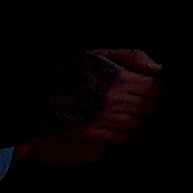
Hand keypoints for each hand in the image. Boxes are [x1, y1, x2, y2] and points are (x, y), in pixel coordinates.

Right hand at [19, 47, 164, 165]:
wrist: (34, 90)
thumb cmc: (72, 69)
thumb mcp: (101, 54)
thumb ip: (133, 57)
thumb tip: (158, 69)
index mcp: (117, 78)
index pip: (155, 89)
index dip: (156, 89)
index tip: (151, 88)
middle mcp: (112, 99)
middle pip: (149, 108)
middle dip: (148, 104)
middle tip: (138, 101)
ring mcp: (101, 118)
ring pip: (136, 124)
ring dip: (136, 119)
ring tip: (124, 111)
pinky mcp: (90, 134)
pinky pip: (120, 137)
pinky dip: (123, 132)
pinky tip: (115, 123)